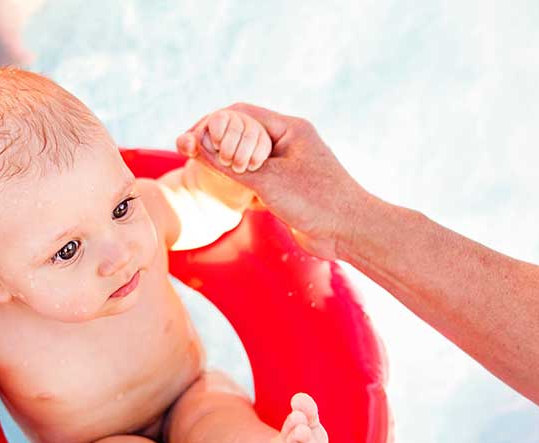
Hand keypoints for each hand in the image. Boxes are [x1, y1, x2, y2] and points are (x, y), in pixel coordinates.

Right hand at [177, 103, 377, 260]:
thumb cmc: (317, 201)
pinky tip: (230, 194)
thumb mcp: (267, 181)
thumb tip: (197, 147)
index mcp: (289, 128)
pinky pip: (256, 176)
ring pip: (248, 156)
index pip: (240, 114)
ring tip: (207, 172)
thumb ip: (228, 165)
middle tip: (190, 154)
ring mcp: (288, 163)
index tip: (188, 140)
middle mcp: (289, 141)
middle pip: (242, 132)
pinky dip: (240, 182)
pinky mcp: (288, 185)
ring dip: (228, 163)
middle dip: (216, 142)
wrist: (350, 232)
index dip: (210, 123)